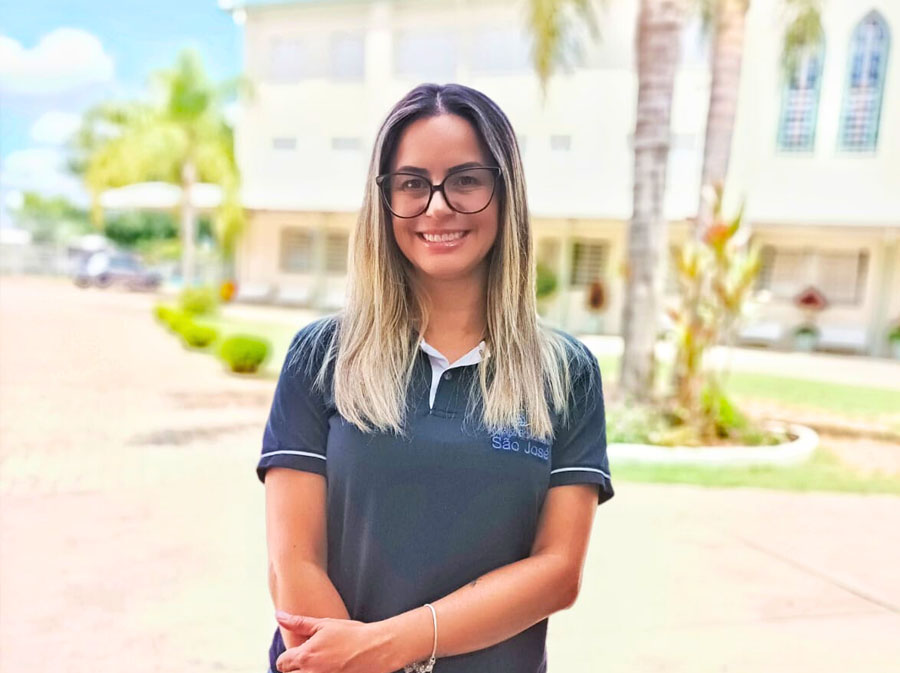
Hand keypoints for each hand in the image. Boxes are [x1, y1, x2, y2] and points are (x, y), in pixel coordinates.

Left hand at [274, 610, 393, 672]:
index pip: (281, 663)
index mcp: (306, 656)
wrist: (377, 648)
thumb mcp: (324, 624)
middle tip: (311, 659)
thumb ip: (298, 623)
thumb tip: (279, 615)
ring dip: (307, 672)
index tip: (299, 653)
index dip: (288, 657)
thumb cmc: (352, 634)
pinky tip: (331, 669)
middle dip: (295, 668)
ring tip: (321, 664)